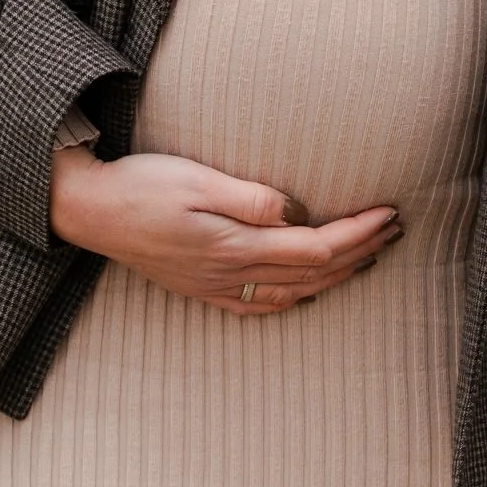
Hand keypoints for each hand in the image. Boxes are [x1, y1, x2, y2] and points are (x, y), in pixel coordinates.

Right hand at [50, 146, 401, 315]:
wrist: (89, 211)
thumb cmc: (142, 186)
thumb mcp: (198, 180)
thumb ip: (251, 199)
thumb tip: (297, 212)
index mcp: (235, 246)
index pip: (317, 248)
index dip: (359, 233)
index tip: (389, 212)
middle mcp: (231, 275)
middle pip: (315, 274)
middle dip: (362, 252)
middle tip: (396, 230)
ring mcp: (217, 287)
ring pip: (295, 293)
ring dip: (339, 275)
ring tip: (371, 254)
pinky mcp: (204, 288)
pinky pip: (264, 305)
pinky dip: (299, 298)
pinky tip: (311, 290)